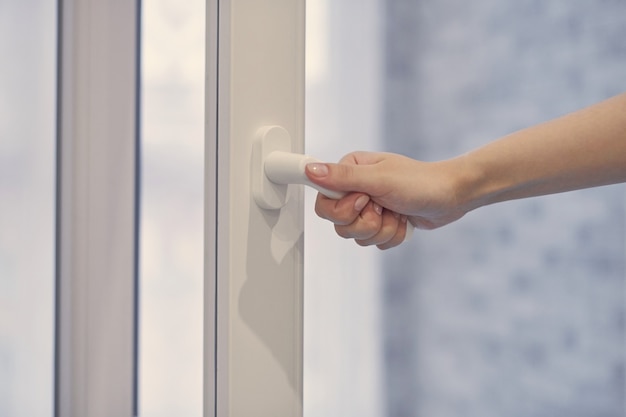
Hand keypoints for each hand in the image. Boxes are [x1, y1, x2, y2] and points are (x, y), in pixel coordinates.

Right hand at [305, 151, 467, 248]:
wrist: (452, 195)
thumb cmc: (421, 182)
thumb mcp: (379, 178)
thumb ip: (343, 177)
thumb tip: (310, 170)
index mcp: (350, 172)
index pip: (323, 203)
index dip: (344, 209)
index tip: (365, 199)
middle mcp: (355, 190)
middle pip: (339, 225)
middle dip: (366, 223)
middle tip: (383, 207)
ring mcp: (369, 208)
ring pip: (357, 237)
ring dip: (382, 230)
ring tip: (397, 213)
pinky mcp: (381, 224)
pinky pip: (374, 243)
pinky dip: (392, 236)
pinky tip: (403, 220)